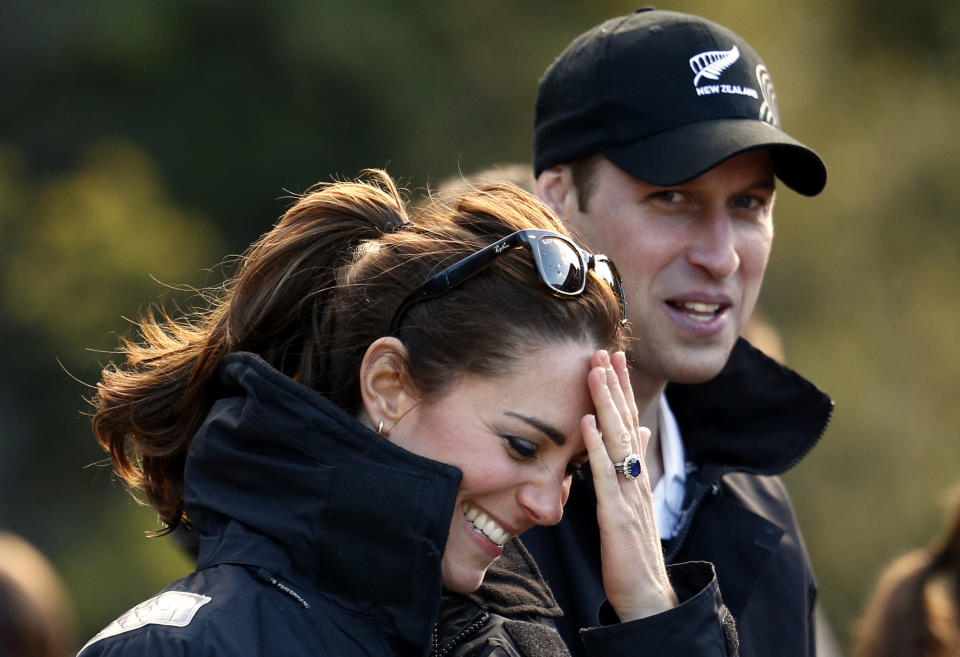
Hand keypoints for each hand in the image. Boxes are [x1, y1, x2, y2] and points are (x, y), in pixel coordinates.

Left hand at [582, 350, 678, 620]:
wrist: (647, 596)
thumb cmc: (635, 551)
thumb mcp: (634, 502)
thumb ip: (635, 465)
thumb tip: (641, 430)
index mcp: (636, 475)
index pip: (629, 423)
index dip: (621, 390)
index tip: (613, 358)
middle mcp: (636, 479)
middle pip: (626, 423)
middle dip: (615, 385)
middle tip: (605, 349)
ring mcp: (629, 495)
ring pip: (617, 441)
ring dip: (605, 403)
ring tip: (595, 371)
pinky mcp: (617, 516)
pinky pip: (605, 476)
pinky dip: (596, 446)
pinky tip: (587, 422)